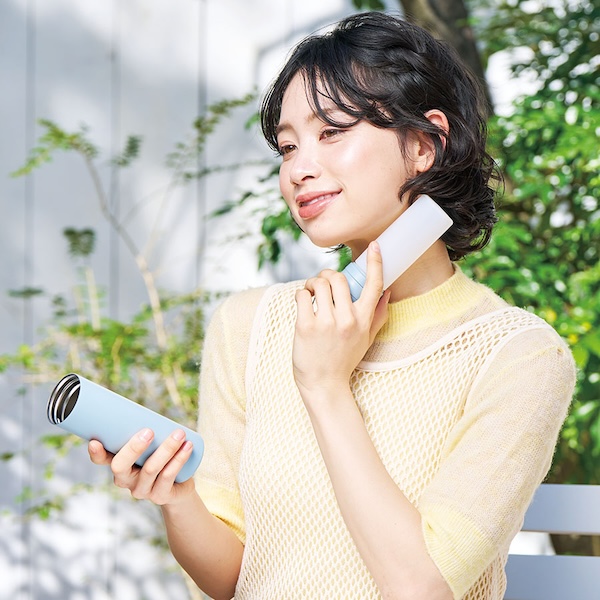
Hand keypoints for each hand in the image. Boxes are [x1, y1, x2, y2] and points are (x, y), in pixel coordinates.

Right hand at [88, 428, 194, 504]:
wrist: (180, 487)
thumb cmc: (162, 458)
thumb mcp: (152, 445)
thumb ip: (147, 430)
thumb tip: (148, 407)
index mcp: (119, 465)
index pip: (102, 460)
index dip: (96, 453)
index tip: (95, 441)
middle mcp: (126, 480)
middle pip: (120, 466)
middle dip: (134, 448)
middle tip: (149, 431)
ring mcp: (142, 490)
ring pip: (150, 469)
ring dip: (166, 449)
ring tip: (179, 433)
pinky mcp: (159, 496)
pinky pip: (168, 476)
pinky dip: (179, 459)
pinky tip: (187, 447)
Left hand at [293, 242, 389, 398]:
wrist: (323, 384)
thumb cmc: (344, 360)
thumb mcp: (367, 339)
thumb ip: (378, 316)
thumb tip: (387, 293)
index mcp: (364, 320)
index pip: (374, 285)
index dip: (375, 263)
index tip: (375, 246)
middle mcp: (347, 320)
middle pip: (339, 278)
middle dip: (327, 275)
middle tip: (322, 283)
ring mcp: (326, 323)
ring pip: (319, 283)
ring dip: (312, 283)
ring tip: (311, 293)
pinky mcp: (306, 326)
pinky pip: (302, 295)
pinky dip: (301, 294)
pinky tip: (303, 303)